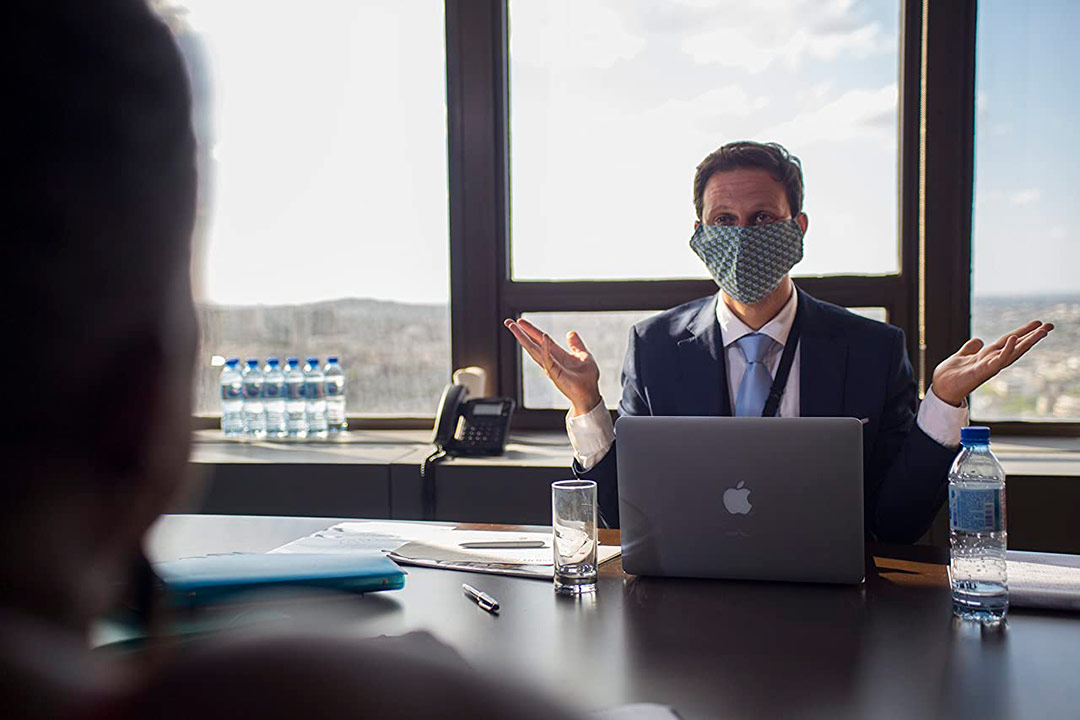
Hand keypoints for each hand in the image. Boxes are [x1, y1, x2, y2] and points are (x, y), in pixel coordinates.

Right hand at [503, 318, 601, 415]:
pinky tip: (543, 337)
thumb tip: (571, 333)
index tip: (520, 321)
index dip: (531, 330)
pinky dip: (545, 348)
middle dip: (519, 333)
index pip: (540, 340)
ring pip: (533, 350)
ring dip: (523, 338)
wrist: (590, 394)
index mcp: (557, 354)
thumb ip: (576, 344)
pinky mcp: (555, 373)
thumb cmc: (587, 379)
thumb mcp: (583, 355)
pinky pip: (548, 359)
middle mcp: (550, 360)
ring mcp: (550, 367)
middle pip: (531, 344)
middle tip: (508, 322)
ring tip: (514, 327)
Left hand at [931, 320, 1053, 405]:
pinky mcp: (982, 371)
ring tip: (1042, 330)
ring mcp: (989, 366)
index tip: (1037, 323)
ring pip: (1013, 352)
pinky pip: (997, 360)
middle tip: (1050, 326)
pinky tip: (1014, 339)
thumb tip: (979, 341)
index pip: (1008, 341)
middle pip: (1016, 346)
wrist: (940, 389)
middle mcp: (992, 361)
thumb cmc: (950, 376)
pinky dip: (1007, 350)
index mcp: (988, 356)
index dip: (1022, 332)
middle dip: (1033, 336)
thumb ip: (970, 348)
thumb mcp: (961, 356)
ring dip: (1028, 341)